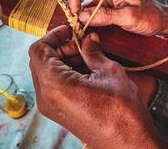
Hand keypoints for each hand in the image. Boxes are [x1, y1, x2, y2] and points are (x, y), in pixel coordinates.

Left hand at [29, 26, 165, 148]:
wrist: (128, 141)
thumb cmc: (122, 110)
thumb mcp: (109, 72)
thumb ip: (94, 52)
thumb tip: (89, 39)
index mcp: (55, 84)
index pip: (39, 50)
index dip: (53, 36)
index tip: (69, 30)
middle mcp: (46, 97)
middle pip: (41, 61)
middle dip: (60, 48)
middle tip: (81, 43)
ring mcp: (51, 107)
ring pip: (47, 73)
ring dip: (64, 60)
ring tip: (86, 56)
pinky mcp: (59, 112)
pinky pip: (54, 85)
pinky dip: (65, 73)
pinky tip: (85, 70)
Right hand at [63, 0, 167, 35]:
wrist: (161, 20)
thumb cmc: (151, 16)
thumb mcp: (130, 17)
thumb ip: (107, 16)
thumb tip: (83, 16)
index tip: (73, 12)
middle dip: (72, 1)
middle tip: (68, 16)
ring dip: (76, 9)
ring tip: (71, 20)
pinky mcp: (108, 7)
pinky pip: (91, 8)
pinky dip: (83, 15)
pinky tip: (80, 22)